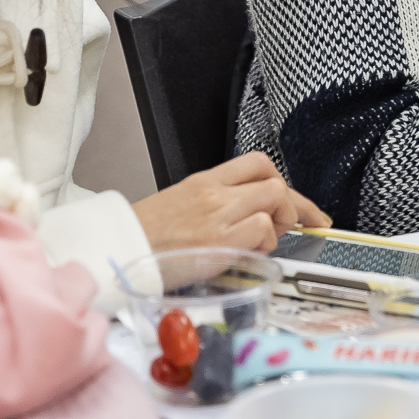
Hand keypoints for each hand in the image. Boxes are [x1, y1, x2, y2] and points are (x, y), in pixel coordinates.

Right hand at [134, 151, 328, 252]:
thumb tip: (249, 214)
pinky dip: (265, 244)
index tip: (298, 204)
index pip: (257, 163)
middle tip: (288, 225)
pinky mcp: (221, 243)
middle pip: (275, 182)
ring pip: (275, 200)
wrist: (120, 250)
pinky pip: (262, 230)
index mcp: (204, 181)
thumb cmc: (145, 235)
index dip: (285, 183)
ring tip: (263, 241)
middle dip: (292, 205)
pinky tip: (250, 254)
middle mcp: (215, 193)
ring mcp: (219, 216)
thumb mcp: (180, 204)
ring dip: (279, 224)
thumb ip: (216, 203)